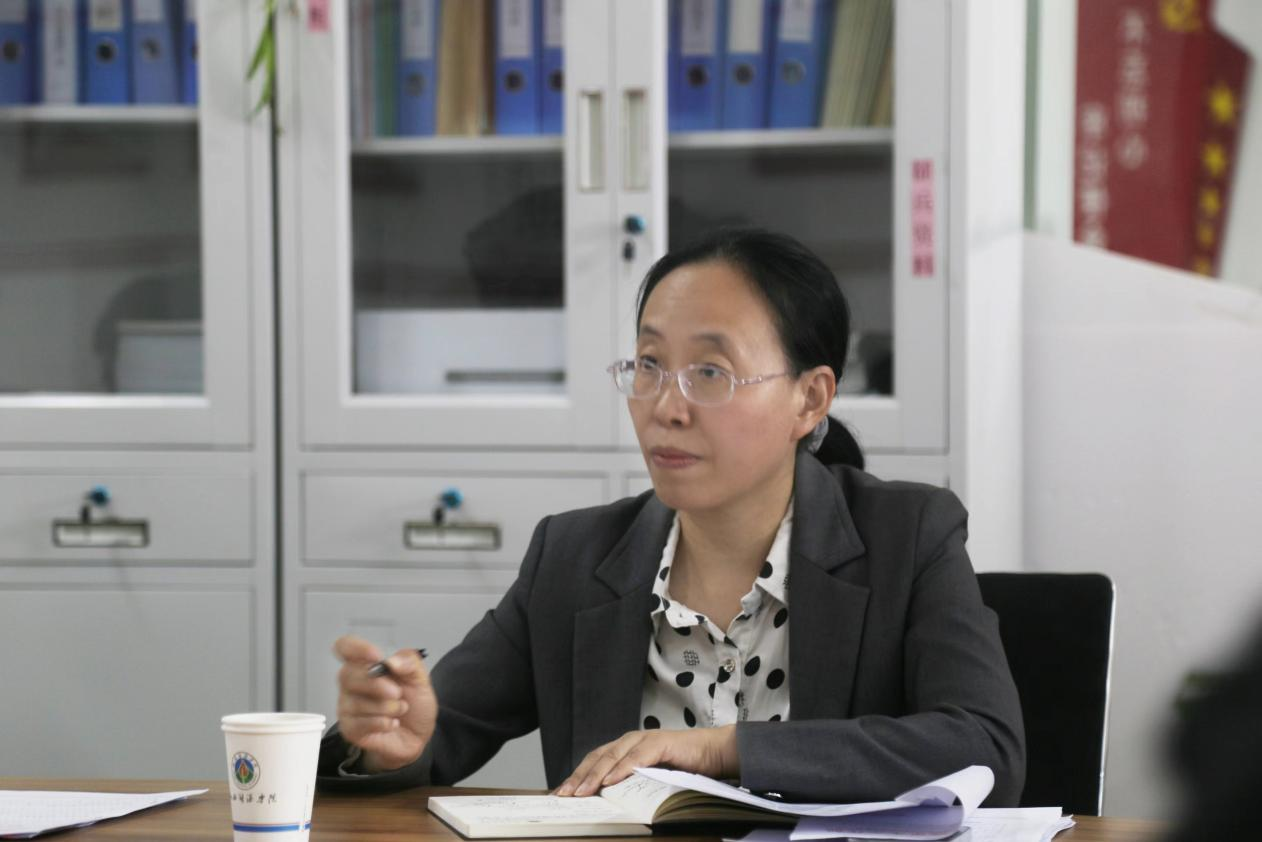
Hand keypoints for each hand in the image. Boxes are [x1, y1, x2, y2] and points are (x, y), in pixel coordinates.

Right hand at [333, 636, 438, 771]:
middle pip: (348, 675)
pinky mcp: (349, 728)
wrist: (417, 737)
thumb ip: (410, 664)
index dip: (356, 648)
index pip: (345, 647)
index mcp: (366, 665)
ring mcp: (347, 706)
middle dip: (377, 685)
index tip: (376, 657)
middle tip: (398, 693)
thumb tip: (391, 661)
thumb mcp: (420, 680)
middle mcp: (351, 683)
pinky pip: (360, 723)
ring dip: (387, 708)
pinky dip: (383, 723)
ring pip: (356, 702)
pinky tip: (392, 723)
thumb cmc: (414, 704)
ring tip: (400, 709)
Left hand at [555, 726, 738, 796]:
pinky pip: (637, 757)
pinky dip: (623, 768)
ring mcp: (644, 740)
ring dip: (596, 774)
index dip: (577, 775)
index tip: (561, 793)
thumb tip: (605, 801)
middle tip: (565, 794)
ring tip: (583, 790)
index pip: (595, 761)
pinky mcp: (660, 743)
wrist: (712, 754)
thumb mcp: (649, 779)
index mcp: (625, 748)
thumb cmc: (681, 767)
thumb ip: (630, 784)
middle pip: (598, 757)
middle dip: (579, 776)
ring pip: (613, 756)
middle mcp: (631, 741)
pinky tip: (611, 781)